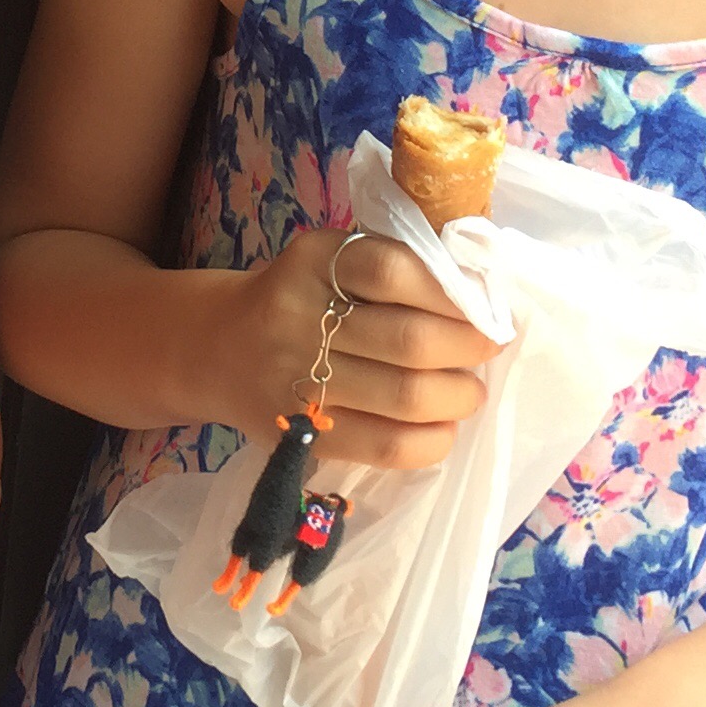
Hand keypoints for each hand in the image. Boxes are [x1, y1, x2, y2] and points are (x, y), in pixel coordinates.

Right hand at [224, 227, 499, 468]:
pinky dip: (432, 441)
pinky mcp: (303, 434)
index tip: (485, 304)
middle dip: (469, 348)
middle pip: (409, 340)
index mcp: (311, 261)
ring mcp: (298, 382)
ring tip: (467, 391)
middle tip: (488, 348)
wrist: (217, 348)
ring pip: (406, 397)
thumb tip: (480, 295)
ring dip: (458, 396)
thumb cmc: (299, 298)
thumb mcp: (329, 261)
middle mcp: (297, 318)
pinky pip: (387, 446)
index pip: (392, 270)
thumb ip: (392, 267)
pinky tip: (442, 428)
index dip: (451, 292)